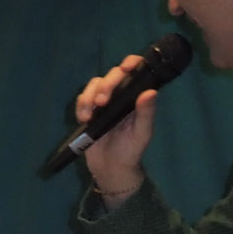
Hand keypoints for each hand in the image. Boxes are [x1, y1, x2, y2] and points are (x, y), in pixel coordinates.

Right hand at [74, 53, 157, 199]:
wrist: (111, 170)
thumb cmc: (131, 151)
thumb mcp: (142, 134)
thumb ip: (146, 113)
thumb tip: (151, 92)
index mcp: (136, 98)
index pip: (135, 73)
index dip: (131, 63)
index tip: (126, 68)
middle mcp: (120, 96)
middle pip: (112, 75)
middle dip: (105, 85)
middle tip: (102, 102)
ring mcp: (103, 102)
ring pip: (94, 84)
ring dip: (89, 96)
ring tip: (90, 114)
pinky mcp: (89, 110)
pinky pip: (82, 99)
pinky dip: (81, 105)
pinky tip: (84, 119)